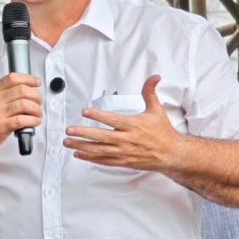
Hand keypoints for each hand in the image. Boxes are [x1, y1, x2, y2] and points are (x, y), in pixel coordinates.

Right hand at [0, 73, 41, 153]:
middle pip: (22, 90)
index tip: (37, 82)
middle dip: (36, 96)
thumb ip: (4, 95)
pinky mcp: (3, 126)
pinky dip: (33, 120)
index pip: (13, 78)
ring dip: (36, 110)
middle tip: (38, 102)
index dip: (29, 79)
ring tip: (37, 114)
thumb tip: (24, 91)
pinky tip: (34, 121)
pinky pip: (23, 120)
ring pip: (25, 104)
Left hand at [63, 75, 180, 171]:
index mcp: (133, 126)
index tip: (85, 112)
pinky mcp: (122, 161)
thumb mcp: (156, 110)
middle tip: (69, 130)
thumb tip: (154, 77)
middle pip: (101, 136)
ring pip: (99, 150)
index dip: (98, 115)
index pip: (112, 120)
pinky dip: (90, 157)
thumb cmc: (162, 132)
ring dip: (82, 146)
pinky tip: (79, 154)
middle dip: (83, 133)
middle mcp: (126, 139)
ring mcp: (123, 152)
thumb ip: (150, 93)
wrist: (171, 154)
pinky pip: (103, 160)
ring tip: (68, 142)